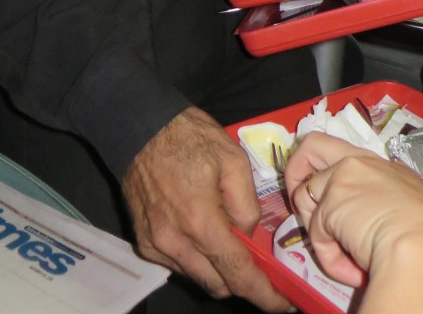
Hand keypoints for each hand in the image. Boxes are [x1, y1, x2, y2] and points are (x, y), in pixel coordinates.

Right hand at [122, 106, 290, 311]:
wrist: (140, 127)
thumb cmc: (190, 137)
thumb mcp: (233, 159)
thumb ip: (247, 204)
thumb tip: (249, 235)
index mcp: (201, 222)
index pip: (237, 273)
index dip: (263, 294)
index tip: (282, 303)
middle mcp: (175, 243)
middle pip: (217, 285)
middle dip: (241, 281)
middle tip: (258, 264)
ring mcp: (156, 245)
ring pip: (197, 277)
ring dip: (217, 269)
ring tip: (226, 239)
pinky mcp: (144, 242)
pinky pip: (178, 264)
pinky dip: (195, 258)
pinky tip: (200, 231)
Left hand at [284, 133, 422, 313]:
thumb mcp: (415, 209)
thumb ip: (390, 207)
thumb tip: (377, 230)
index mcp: (385, 167)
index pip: (349, 159)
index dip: (336, 179)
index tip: (338, 201)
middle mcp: (361, 164)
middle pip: (312, 146)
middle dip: (296, 170)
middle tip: (303, 202)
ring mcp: (342, 180)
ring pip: (305, 197)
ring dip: (318, 229)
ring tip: (345, 252)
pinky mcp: (329, 205)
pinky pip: (317, 237)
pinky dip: (331, 259)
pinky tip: (354, 270)